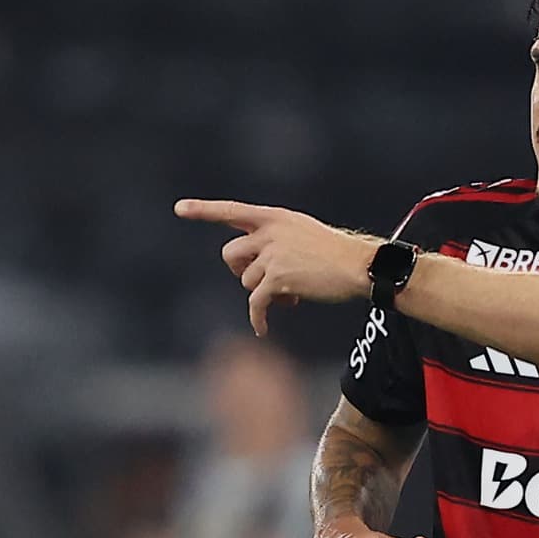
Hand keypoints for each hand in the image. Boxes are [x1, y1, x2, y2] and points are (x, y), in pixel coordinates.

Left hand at [175, 199, 381, 335]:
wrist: (359, 266)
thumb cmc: (336, 253)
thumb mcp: (303, 233)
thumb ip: (275, 240)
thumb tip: (252, 269)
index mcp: (275, 217)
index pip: (232, 211)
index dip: (204, 210)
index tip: (179, 208)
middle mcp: (270, 233)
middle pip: (231, 254)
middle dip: (240, 270)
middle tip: (261, 280)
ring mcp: (272, 255)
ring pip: (247, 281)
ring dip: (264, 293)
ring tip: (290, 294)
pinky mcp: (278, 279)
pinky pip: (256, 303)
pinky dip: (258, 318)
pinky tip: (262, 329)